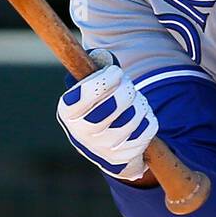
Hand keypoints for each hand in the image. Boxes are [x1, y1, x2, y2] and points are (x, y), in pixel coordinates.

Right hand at [57, 49, 158, 180]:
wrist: (104, 141)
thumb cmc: (98, 102)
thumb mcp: (90, 83)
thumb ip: (95, 65)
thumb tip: (102, 58)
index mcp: (67, 112)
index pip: (83, 95)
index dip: (104, 80)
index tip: (115, 72)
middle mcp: (80, 135)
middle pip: (113, 106)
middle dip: (126, 89)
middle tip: (127, 83)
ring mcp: (102, 150)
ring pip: (133, 118)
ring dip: (139, 102)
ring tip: (135, 98)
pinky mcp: (122, 158)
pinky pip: (146, 131)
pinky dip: (148, 118)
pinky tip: (140, 114)